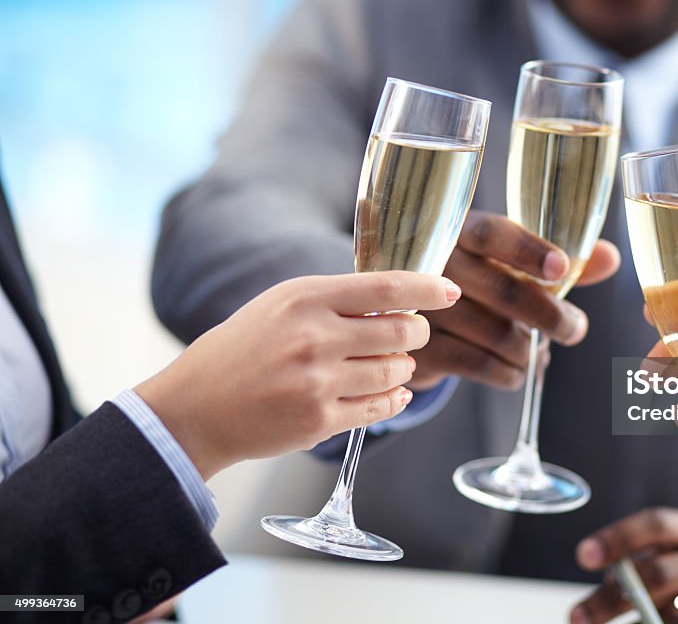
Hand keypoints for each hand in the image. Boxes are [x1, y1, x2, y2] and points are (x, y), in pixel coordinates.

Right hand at [135, 271, 459, 478]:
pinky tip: (392, 393)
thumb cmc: (244, 348)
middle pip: (401, 332)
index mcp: (306, 299)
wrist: (196, 406)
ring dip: (404, 368)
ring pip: (396, 372)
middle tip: (414, 334)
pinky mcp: (320, 421)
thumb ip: (336, 300)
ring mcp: (318, 382)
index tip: (449, 291)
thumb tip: (399, 302)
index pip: (386, 287)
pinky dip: (394, 399)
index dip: (427, 289)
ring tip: (391, 365)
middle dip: (418, 334)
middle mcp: (315, 338)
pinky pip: (380, 408)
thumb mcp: (282, 305)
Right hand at [410, 210, 619, 390]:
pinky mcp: (422, 348)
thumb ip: (559, 261)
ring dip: (529, 350)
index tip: (563, 270)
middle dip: (549, 315)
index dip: (529, 251)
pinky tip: (517, 369)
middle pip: (502, 289)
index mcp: (460, 231)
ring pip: (496, 333)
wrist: (412, 319)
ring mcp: (423, 308)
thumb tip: (610, 258)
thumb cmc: (476, 282)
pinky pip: (479, 364)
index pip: (494, 234)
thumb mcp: (510, 264)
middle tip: (575, 329)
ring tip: (538, 352)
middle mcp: (435, 264)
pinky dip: (509, 372)